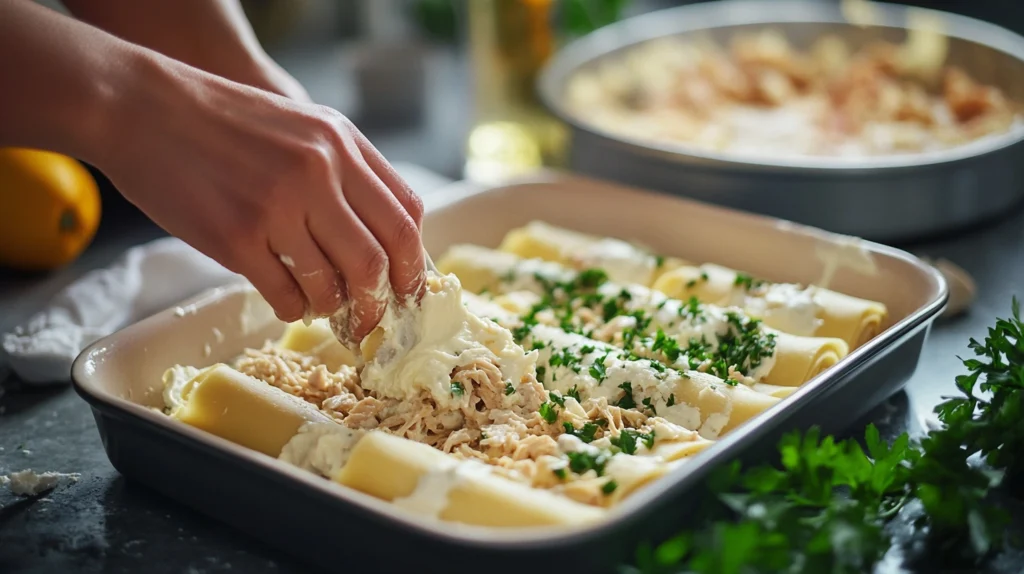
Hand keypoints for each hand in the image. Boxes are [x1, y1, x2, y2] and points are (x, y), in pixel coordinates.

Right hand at [102, 52, 424, 341]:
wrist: (145, 109)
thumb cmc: (227, 123)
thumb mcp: (304, 126)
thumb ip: (348, 171)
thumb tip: (387, 240)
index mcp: (342, 143)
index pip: (405, 217)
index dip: (413, 263)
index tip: (409, 288)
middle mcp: (319, 172)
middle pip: (378, 260)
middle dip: (383, 302)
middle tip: (375, 320)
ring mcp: (279, 206)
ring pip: (333, 285)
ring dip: (334, 308)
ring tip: (323, 306)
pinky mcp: (238, 237)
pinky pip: (286, 295)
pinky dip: (295, 308)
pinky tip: (288, 300)